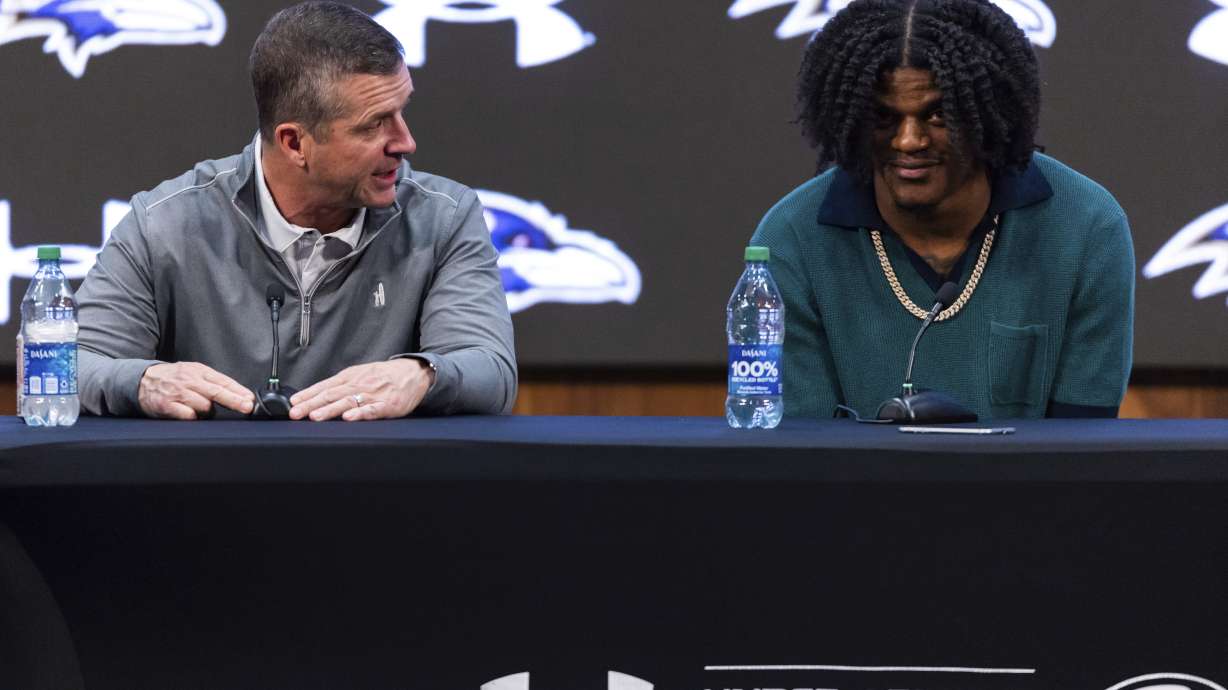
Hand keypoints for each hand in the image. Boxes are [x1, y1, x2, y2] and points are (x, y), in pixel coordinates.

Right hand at [138, 362, 254, 419]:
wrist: (143, 380)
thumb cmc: (173, 378)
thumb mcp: (193, 372)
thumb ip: (213, 382)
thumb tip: (239, 394)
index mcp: (198, 371)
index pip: (223, 381)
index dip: (238, 391)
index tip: (250, 399)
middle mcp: (189, 381)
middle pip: (216, 392)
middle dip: (234, 400)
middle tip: (247, 407)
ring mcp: (178, 393)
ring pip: (204, 406)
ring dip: (207, 411)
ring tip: (199, 408)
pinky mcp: (167, 405)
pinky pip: (188, 415)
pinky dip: (192, 417)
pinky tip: (188, 413)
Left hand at [289, 359, 434, 420]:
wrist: (414, 372)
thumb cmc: (385, 375)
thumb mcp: (361, 374)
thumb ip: (341, 385)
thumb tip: (317, 395)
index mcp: (351, 377)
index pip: (325, 386)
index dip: (308, 395)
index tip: (293, 404)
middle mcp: (360, 384)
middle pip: (332, 395)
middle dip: (312, 404)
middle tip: (296, 413)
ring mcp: (374, 395)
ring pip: (348, 402)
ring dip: (330, 410)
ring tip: (315, 416)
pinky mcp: (388, 405)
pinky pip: (372, 410)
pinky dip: (360, 413)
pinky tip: (349, 417)